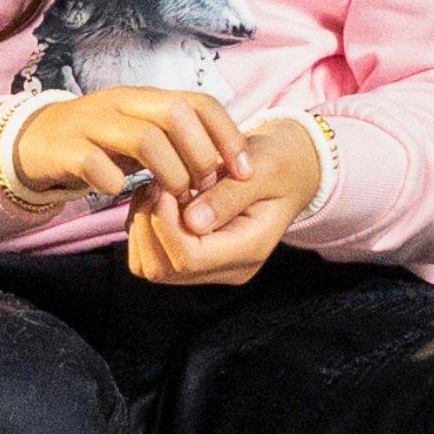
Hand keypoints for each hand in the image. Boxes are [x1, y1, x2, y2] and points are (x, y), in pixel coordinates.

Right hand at [7, 87, 240, 213]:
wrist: (35, 141)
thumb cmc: (101, 143)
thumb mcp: (143, 134)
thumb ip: (180, 142)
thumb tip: (230, 165)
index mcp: (146, 98)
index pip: (200, 102)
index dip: (228, 136)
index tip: (244, 172)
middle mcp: (122, 102)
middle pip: (175, 113)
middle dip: (200, 154)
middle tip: (202, 186)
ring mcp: (91, 123)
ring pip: (143, 137)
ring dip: (168, 172)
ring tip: (171, 196)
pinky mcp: (64, 148)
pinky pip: (94, 162)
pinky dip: (113, 183)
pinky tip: (119, 194)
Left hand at [127, 115, 315, 285]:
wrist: (288, 170)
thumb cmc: (279, 163)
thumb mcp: (263, 168)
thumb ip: (229, 195)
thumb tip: (191, 222)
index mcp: (249, 250)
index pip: (187, 258)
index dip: (165, 223)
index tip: (165, 186)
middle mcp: (228, 269)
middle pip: (162, 269)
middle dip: (149, 225)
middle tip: (159, 185)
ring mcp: (210, 267)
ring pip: (150, 265)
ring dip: (144, 226)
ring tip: (160, 190)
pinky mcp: (195, 257)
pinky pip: (151, 254)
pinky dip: (146, 226)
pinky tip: (161, 198)